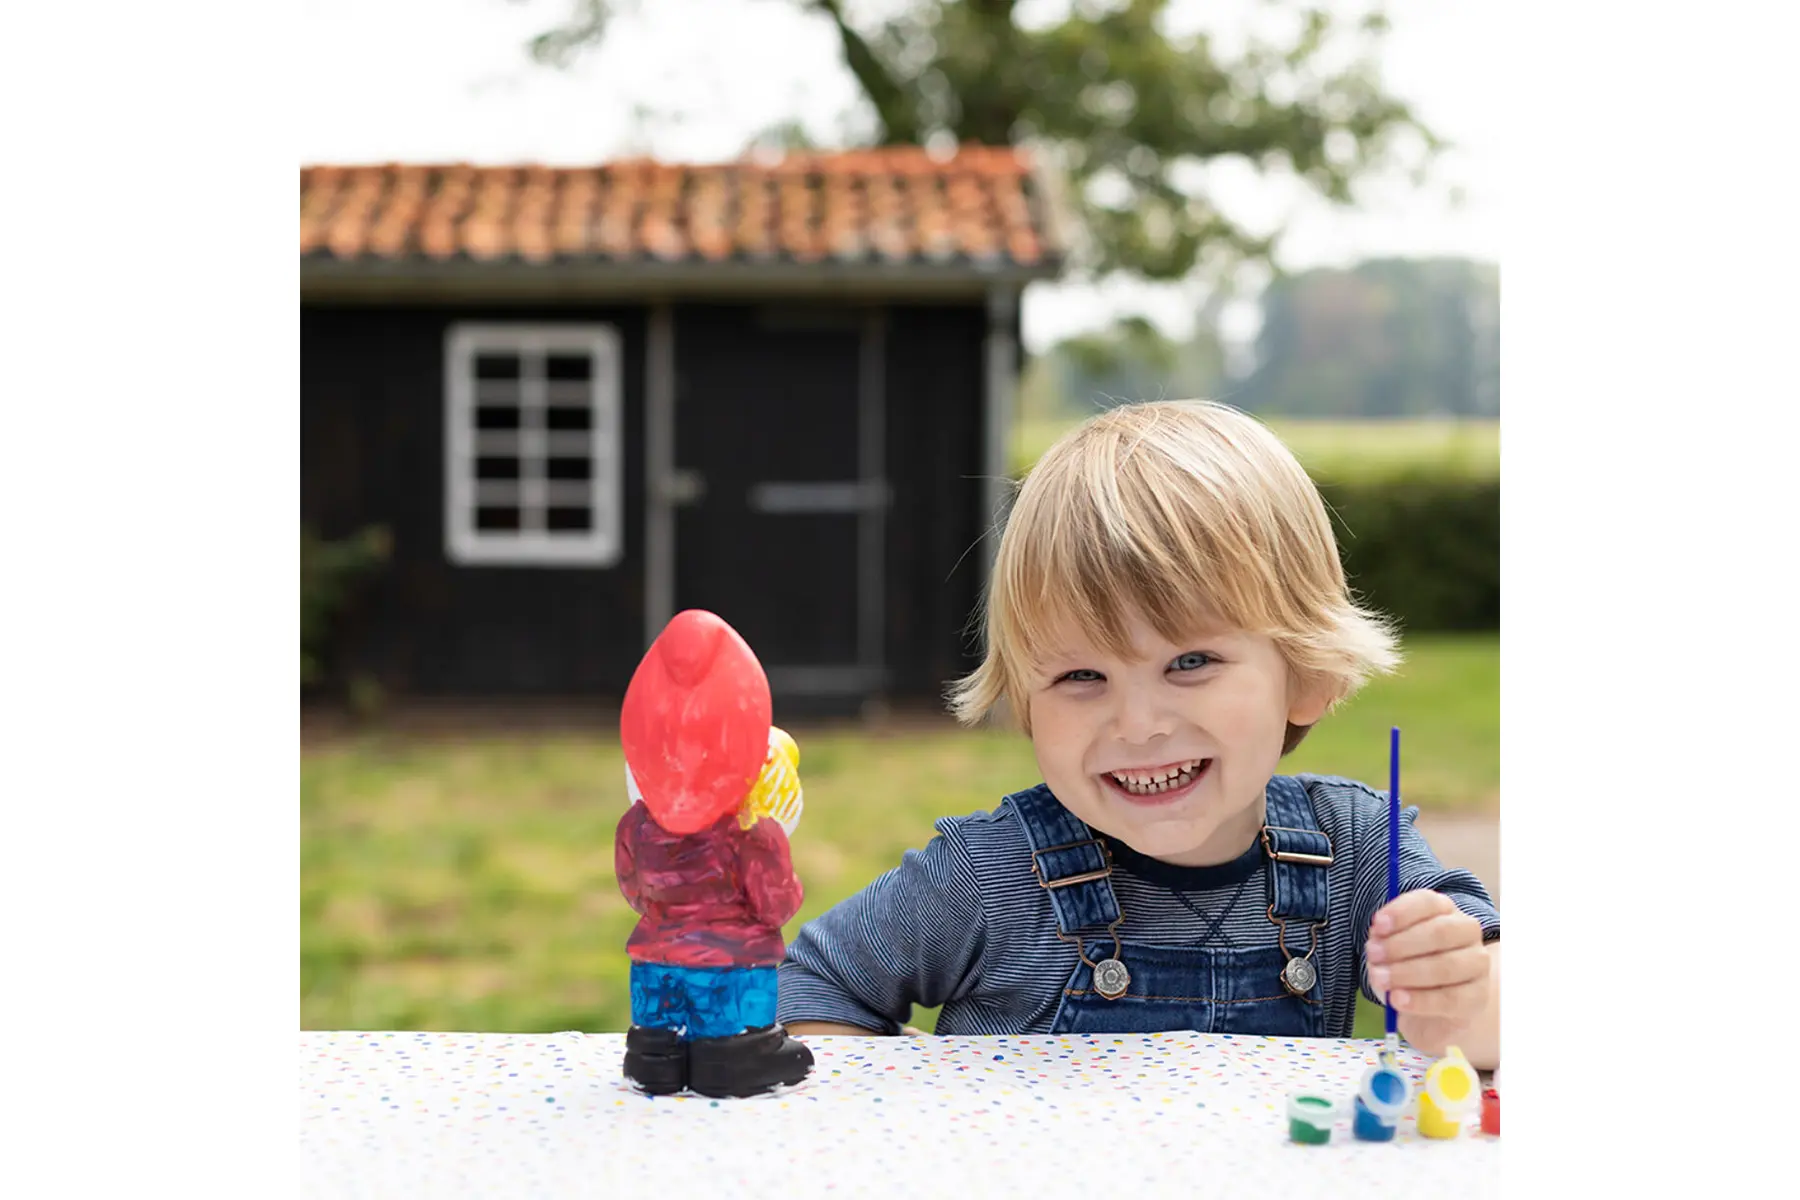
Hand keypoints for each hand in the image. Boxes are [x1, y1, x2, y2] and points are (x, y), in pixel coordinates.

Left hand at [1366, 889, 1491, 1052]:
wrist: (1429, 1000)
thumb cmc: (1405, 963)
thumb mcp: (1389, 948)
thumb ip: (1382, 942)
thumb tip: (1376, 944)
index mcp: (1443, 909)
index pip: (1427, 902)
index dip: (1401, 913)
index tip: (1377, 926)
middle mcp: (1467, 930)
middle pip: (1440, 932)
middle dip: (1402, 944)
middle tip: (1374, 955)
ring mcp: (1477, 962)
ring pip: (1447, 965)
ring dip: (1408, 973)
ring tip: (1380, 980)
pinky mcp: (1479, 994)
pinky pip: (1451, 998)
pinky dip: (1421, 1000)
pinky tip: (1398, 1000)